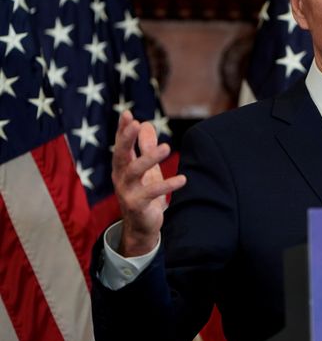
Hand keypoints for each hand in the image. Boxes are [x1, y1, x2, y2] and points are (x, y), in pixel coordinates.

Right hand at [111, 110, 185, 255]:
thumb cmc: (144, 194)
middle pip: (120, 155)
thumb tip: (146, 123)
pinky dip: (167, 185)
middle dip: (126, 139)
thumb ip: (145, 147)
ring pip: (135, 171)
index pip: (120, 145)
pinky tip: (182, 179)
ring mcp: (127, 192)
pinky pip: (152, 193)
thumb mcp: (147, 169)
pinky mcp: (137, 205)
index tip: (127, 113)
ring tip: (166, 147)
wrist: (142, 226)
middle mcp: (121, 177)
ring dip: (149, 158)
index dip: (122, 130)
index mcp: (122, 167)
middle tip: (136, 124)